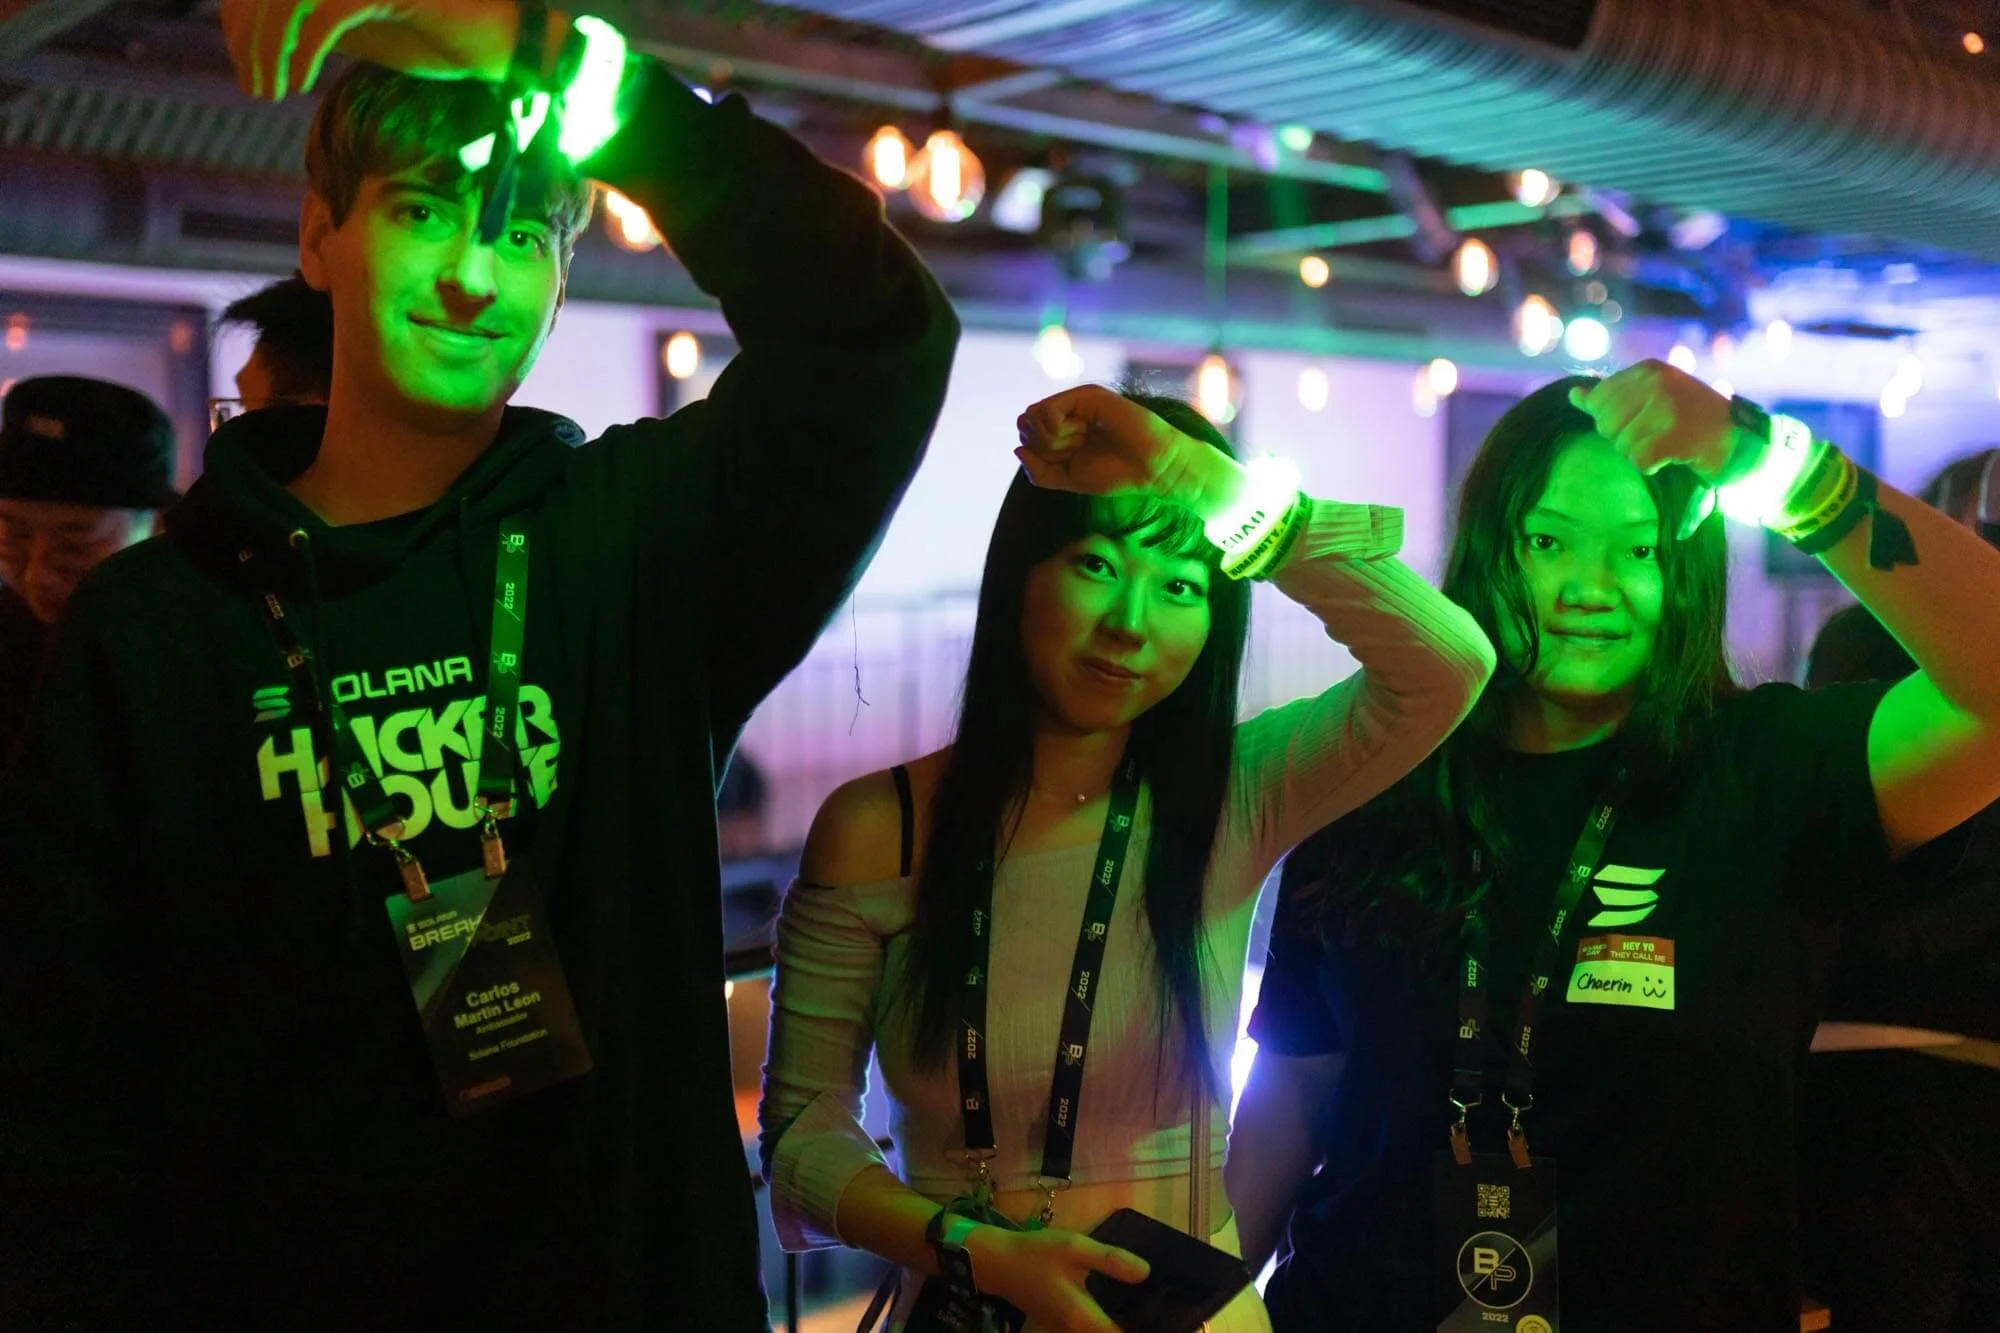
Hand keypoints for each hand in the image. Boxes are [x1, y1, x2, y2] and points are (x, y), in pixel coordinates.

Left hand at [220, 0, 547, 99]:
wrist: (497, 45)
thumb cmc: (434, 39)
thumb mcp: (362, 34)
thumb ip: (316, 29)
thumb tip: (262, 42)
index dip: (238, 25)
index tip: (246, 71)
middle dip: (246, 41)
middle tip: (255, 90)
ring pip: (285, 2)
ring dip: (267, 51)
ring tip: (271, 92)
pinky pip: (325, 18)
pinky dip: (302, 53)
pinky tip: (299, 84)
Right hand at [964, 1226, 1148, 1332]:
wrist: (997, 1263)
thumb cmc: (1036, 1254)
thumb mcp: (1074, 1247)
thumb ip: (1110, 1261)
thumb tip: (1146, 1274)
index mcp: (1082, 1316)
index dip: (1146, 1327)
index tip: (1166, 1314)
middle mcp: (1075, 1331)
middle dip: (1136, 1322)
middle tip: (1159, 1304)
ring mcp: (1067, 1331)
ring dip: (1121, 1322)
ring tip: (1146, 1301)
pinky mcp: (1063, 1325)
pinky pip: (1092, 1329)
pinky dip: (1108, 1320)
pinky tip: (1121, 1300)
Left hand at [1015, 386, 1223, 505]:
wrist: (1151, 467)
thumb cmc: (1115, 473)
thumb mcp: (1068, 479)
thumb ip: (1039, 471)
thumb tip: (1016, 450)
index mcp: (1062, 430)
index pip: (1025, 436)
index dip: (1037, 455)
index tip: (1065, 462)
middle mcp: (1067, 412)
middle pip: (1025, 424)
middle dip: (1042, 447)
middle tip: (1072, 451)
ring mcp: (1076, 401)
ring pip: (1032, 416)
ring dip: (1051, 440)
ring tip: (1079, 442)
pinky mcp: (1086, 396)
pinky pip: (1047, 410)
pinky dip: (1056, 430)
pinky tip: (1080, 433)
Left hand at [1567, 359, 1735, 484]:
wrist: (1740, 438)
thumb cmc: (1690, 419)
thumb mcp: (1650, 397)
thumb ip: (1610, 396)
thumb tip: (1573, 395)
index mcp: (1647, 370)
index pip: (1599, 401)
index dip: (1616, 420)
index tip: (1645, 420)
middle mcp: (1656, 383)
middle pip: (1606, 426)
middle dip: (1626, 438)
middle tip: (1659, 434)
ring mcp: (1667, 407)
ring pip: (1621, 446)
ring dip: (1641, 454)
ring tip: (1668, 444)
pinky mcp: (1676, 435)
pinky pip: (1638, 460)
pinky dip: (1651, 466)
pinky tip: (1671, 457)